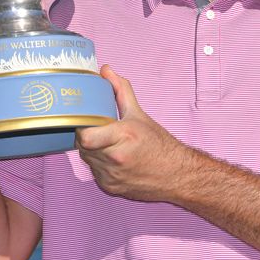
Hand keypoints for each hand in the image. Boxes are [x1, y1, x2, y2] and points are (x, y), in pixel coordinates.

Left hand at [76, 66, 194, 202]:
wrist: (176, 175)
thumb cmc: (160, 145)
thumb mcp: (139, 114)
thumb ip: (120, 90)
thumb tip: (106, 71)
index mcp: (123, 136)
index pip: (86, 136)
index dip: (83, 128)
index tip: (89, 122)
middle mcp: (116, 158)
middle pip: (83, 146)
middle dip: (87, 137)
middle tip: (98, 131)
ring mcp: (112, 176)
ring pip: (87, 159)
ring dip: (92, 151)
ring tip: (107, 144)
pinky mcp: (109, 188)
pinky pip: (94, 172)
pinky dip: (99, 165)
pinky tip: (113, 160)